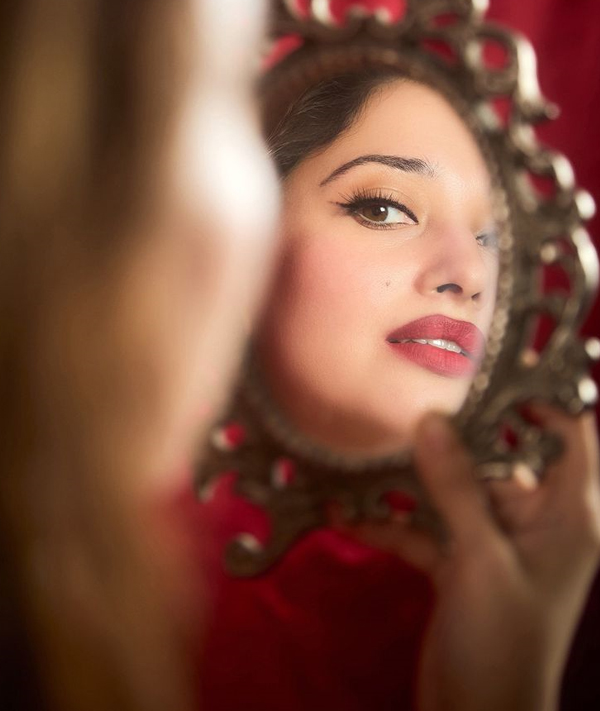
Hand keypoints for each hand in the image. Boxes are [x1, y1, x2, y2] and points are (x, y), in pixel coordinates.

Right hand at [343, 408, 599, 710]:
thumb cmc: (503, 639)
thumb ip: (457, 488)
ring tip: (372, 443)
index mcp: (564, 515)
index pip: (570, 437)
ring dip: (415, 476)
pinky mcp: (458, 567)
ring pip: (455, 492)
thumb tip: (431, 421)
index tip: (505, 360)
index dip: (546, 396)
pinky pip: (426, 530)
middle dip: (459, 431)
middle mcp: (531, 522)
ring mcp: (492, 544)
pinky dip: (393, 521)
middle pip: (499, 459)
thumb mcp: (481, 558)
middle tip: (418, 389)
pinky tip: (348, 512)